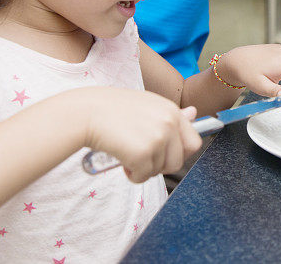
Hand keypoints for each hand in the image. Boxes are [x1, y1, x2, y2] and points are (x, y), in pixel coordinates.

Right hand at [78, 87, 201, 182]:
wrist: (85, 112)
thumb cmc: (111, 108)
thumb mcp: (145, 105)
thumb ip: (169, 115)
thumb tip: (195, 113)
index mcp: (171, 109)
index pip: (193, 141)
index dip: (178, 153)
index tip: (161, 153)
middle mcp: (169, 123)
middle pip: (178, 161)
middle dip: (161, 165)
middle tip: (141, 157)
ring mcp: (158, 138)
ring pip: (160, 170)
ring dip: (143, 169)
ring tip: (127, 154)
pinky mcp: (143, 154)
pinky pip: (144, 176)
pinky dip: (132, 174)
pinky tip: (121, 161)